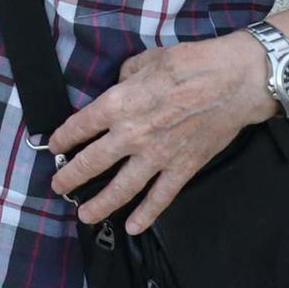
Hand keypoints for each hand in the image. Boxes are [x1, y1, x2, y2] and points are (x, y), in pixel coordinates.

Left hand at [47, 33, 276, 234]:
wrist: (233, 82)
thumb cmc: (190, 63)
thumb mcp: (147, 60)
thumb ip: (126, 77)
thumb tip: (120, 87)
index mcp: (118, 104)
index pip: (80, 126)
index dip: (63, 138)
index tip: (54, 146)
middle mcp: (131, 134)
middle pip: (92, 162)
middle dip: (71, 177)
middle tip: (59, 186)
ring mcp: (157, 156)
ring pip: (121, 188)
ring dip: (100, 205)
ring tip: (85, 216)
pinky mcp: (182, 169)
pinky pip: (160, 197)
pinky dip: (146, 215)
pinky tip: (133, 227)